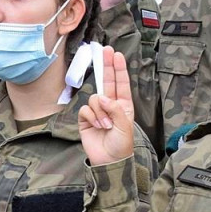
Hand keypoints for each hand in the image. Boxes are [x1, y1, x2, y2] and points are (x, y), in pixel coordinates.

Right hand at [78, 47, 134, 165]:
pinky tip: (97, 126)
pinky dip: (92, 117)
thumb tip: (102, 97)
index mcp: (123, 105)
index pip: (121, 83)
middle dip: (106, 66)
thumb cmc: (121, 145)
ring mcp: (97, 111)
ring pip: (94, 98)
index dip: (118, 69)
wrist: (109, 161)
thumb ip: (115, 109)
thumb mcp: (125, 126)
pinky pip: (85, 109)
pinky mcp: (85, 119)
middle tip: (105, 50)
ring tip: (106, 125)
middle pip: (107, 81)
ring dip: (100, 111)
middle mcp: (110, 105)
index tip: (117, 54)